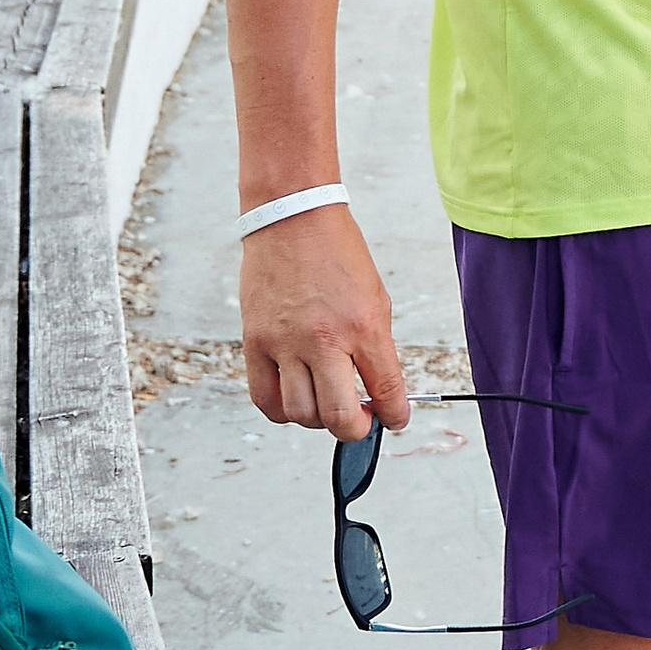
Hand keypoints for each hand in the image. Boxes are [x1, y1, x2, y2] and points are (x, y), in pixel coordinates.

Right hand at [241, 202, 410, 440]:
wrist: (293, 219)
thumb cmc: (338, 255)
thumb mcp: (375, 298)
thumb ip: (376, 347)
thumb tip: (378, 391)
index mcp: (363, 325)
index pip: (386, 390)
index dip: (395, 415)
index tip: (394, 419)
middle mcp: (323, 339)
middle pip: (338, 417)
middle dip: (355, 430)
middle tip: (359, 420)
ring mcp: (285, 343)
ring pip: (299, 414)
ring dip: (318, 420)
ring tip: (327, 403)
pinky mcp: (255, 342)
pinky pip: (264, 398)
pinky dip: (283, 411)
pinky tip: (296, 399)